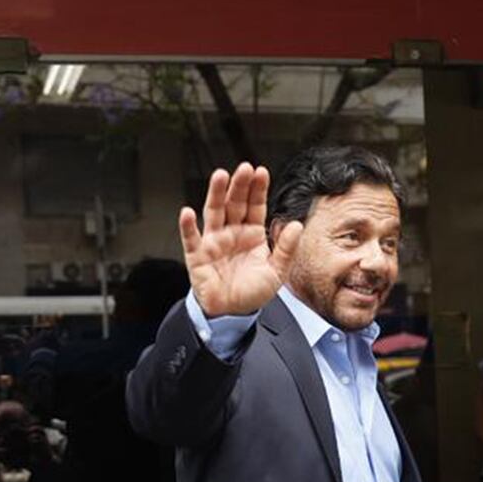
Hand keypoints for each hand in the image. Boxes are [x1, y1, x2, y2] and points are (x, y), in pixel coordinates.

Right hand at [179, 164, 302, 317]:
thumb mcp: (277, 273)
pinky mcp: (197, 255)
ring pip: (214, 212)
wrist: (231, 314)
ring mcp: (214, 242)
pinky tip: (187, 213)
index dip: (257, 189)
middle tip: (244, 168)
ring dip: (216, 194)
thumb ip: (286, 249)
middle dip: (239, 185)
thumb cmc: (251, 292)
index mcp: (252, 234)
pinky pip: (191, 238)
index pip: (255, 206)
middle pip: (235, 203)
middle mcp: (232, 233)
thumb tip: (295, 225)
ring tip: (220, 176)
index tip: (261, 172)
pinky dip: (188, 226)